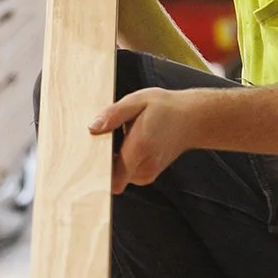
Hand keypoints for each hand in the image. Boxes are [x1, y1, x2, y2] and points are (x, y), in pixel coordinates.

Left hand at [89, 87, 203, 192]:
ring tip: (117, 140)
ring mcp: (147, 174)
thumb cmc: (166, 109)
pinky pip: (125, 174)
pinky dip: (120, 164)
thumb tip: (92, 127)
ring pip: (117, 176)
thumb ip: (114, 114)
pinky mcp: (147, 176)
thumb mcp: (138, 101)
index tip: (86, 162)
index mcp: (140, 147)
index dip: (96, 173)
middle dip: (100, 162)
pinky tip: (124, 147)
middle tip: (99, 141)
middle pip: (110, 176)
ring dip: (111, 162)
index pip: (112, 177)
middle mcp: (145, 166)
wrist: (191, 120)